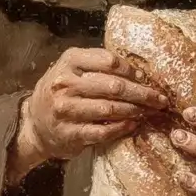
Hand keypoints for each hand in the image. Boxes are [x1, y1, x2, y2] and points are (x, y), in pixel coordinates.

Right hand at [6, 48, 168, 184]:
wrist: (34, 123)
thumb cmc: (62, 92)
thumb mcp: (73, 69)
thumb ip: (98, 66)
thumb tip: (139, 72)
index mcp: (70, 61)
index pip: (109, 61)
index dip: (132, 71)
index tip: (145, 79)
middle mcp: (65, 84)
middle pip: (114, 86)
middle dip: (142, 94)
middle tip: (160, 99)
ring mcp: (66, 110)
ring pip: (110, 109)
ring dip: (135, 111)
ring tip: (150, 112)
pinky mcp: (70, 133)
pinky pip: (103, 131)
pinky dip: (122, 128)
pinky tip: (133, 125)